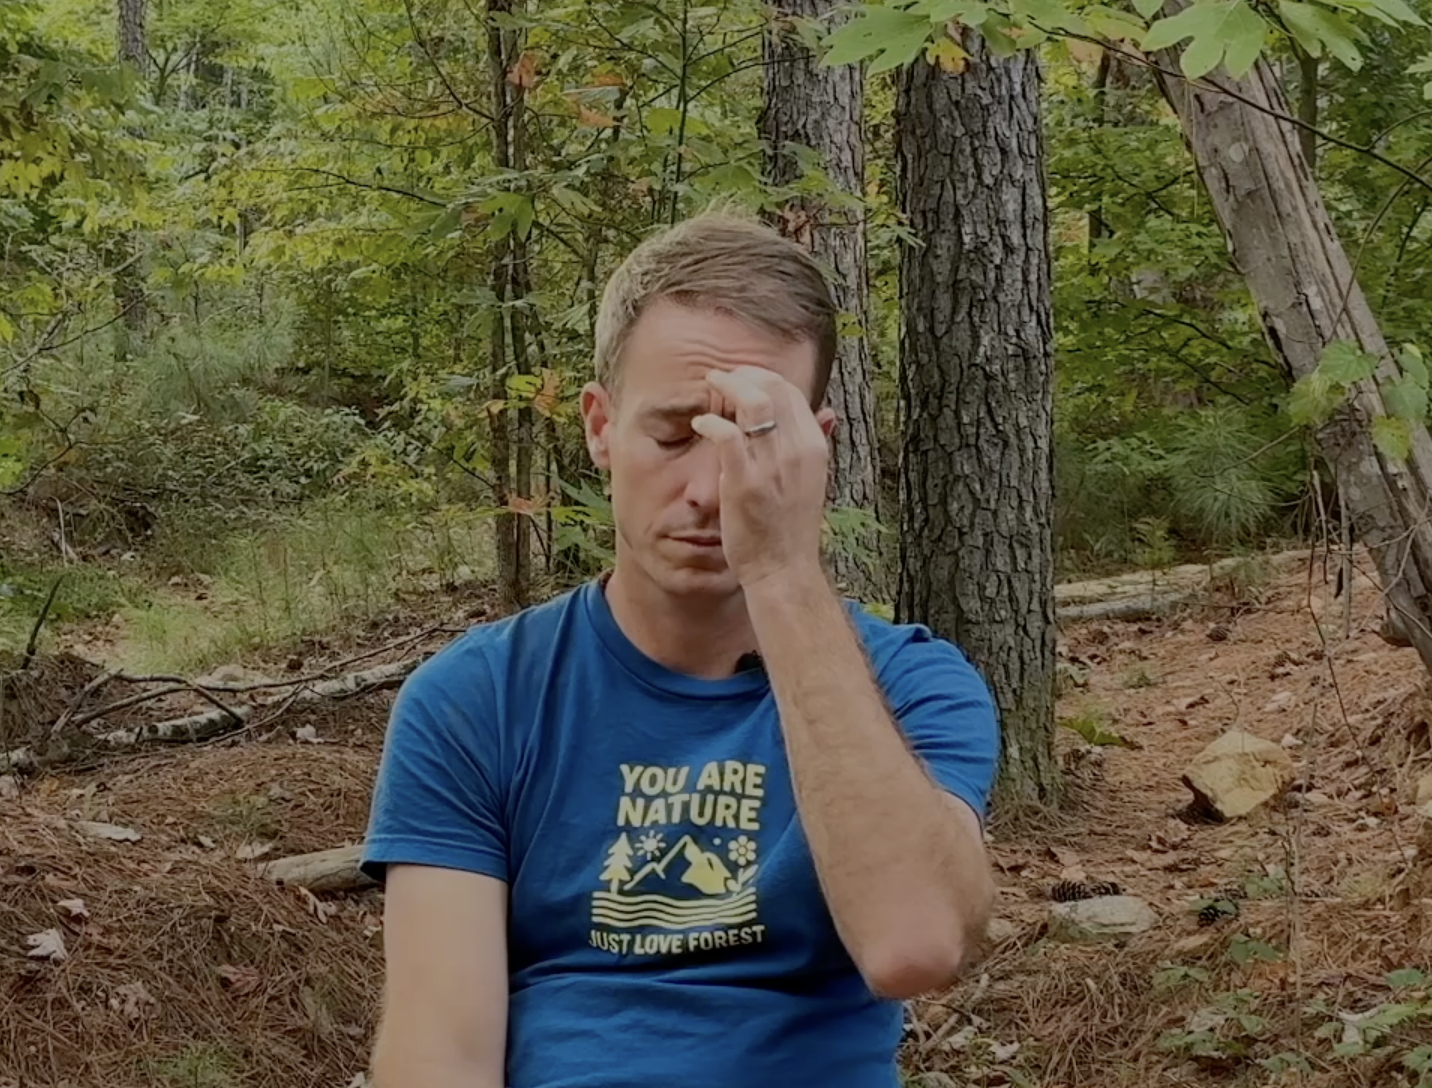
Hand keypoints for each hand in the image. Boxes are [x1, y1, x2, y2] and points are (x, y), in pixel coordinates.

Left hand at [690, 367, 833, 589]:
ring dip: (728, 385)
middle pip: (774, 387)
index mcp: (813, 448)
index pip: (791, 392)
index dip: (763, 377)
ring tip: (710, 385)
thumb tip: (827, 414)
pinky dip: (710, 422)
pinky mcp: (744, 482)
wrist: (784, 569)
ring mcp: (772, 466)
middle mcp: (797, 451)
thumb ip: (814, 444)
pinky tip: (700, 424)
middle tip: (721, 378)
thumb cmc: (790, 527)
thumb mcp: (812, 480)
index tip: (743, 379)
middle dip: (743, 374)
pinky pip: (727, 435)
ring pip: (753, 401)